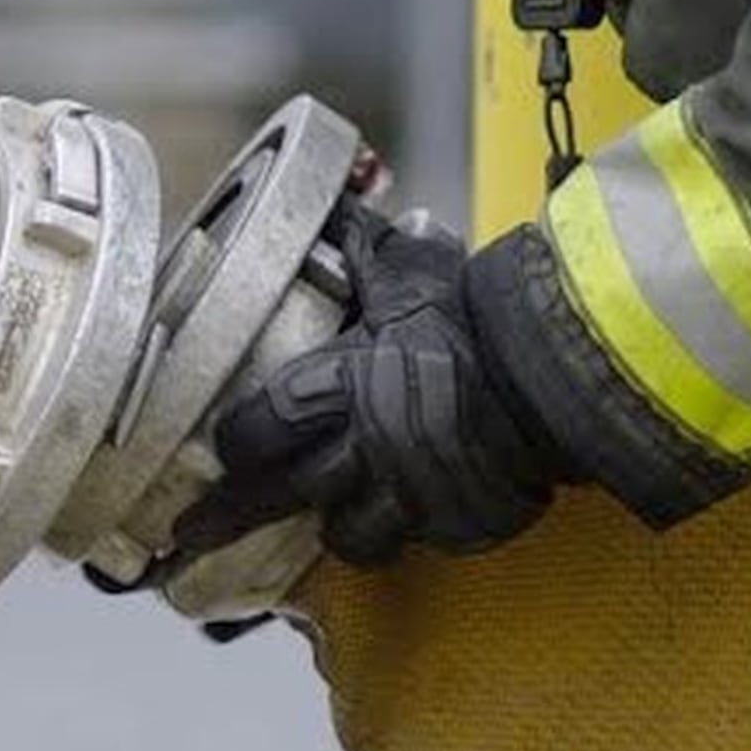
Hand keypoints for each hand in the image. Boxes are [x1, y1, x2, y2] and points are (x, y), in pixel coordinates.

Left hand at [166, 211, 572, 567]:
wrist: (566, 372)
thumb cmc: (482, 318)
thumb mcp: (414, 275)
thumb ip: (368, 253)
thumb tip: (342, 206)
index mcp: (344, 384)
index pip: (256, 428)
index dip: (237, 442)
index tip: (226, 447)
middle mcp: (366, 446)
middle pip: (274, 496)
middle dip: (227, 517)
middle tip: (184, 537)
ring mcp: (411, 493)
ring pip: (344, 536)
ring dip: (335, 525)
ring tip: (328, 513)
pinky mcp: (458, 524)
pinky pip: (412, 545)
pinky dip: (403, 532)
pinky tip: (401, 516)